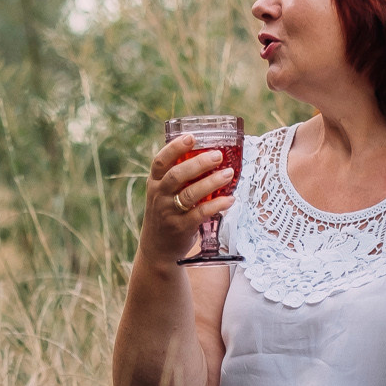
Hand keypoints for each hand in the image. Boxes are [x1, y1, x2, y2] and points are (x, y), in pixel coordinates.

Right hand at [136, 133, 236, 264]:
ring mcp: (169, 212)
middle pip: (177, 175)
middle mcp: (160, 196)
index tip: (191, 137)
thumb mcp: (163, 193)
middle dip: (198, 163)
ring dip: (211, 182)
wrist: (157, 248)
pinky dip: (217, 206)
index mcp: (155, 183)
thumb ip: (177, 177)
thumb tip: (208, 155)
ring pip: (190, 194)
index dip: (175, 147)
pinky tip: (230, 199)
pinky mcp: (181, 228)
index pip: (160, 161)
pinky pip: (200, 214)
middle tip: (218, 155)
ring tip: (229, 174)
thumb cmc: (166, 214)